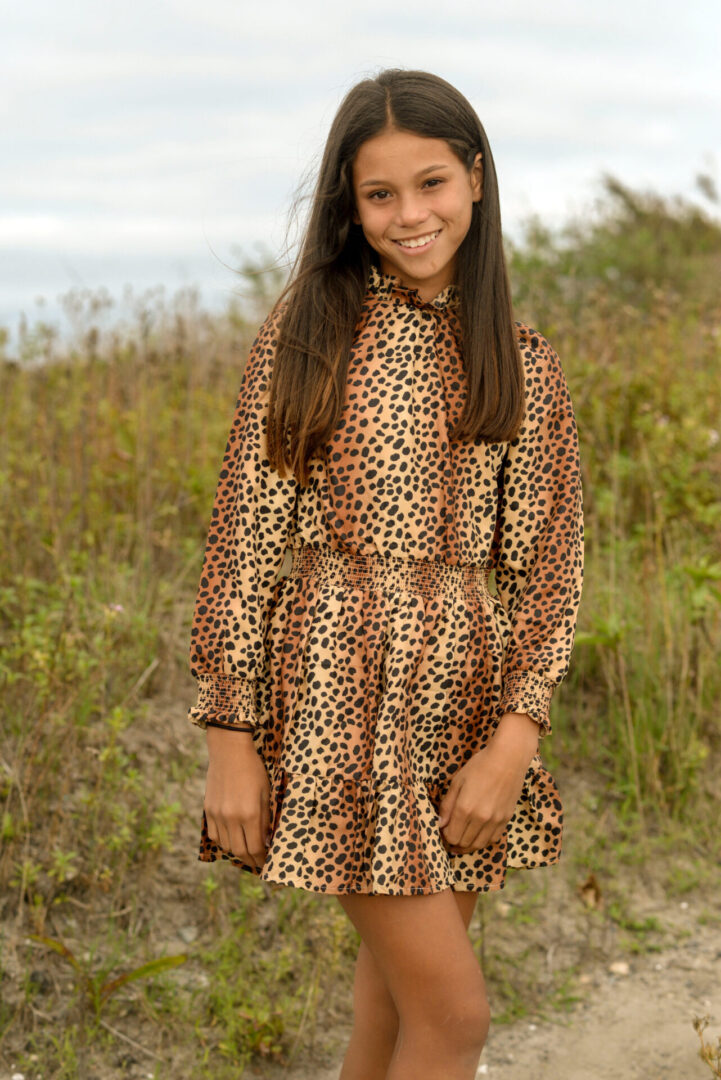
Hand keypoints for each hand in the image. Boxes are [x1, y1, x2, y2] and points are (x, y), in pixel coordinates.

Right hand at [204, 727, 270, 870]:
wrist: (229, 751)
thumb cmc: (253, 770)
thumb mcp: (265, 793)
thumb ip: (266, 818)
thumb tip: (267, 840)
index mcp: (250, 813)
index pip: (256, 847)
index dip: (261, 858)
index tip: (266, 862)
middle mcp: (232, 817)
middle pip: (240, 851)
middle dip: (250, 860)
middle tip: (257, 862)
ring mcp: (218, 815)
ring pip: (226, 845)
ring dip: (237, 852)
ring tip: (246, 851)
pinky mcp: (208, 810)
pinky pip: (214, 835)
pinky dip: (224, 841)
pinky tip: (232, 839)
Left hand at [437, 712, 538, 853]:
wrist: (508, 758)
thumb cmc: (480, 765)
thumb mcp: (457, 781)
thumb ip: (447, 805)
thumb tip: (439, 824)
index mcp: (465, 808)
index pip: (451, 836)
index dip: (444, 835)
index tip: (442, 829)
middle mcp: (481, 818)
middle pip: (464, 843)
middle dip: (454, 842)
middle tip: (450, 835)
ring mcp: (496, 820)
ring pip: (479, 845)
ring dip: (468, 846)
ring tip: (462, 840)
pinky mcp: (506, 819)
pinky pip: (493, 839)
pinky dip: (483, 841)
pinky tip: (477, 835)